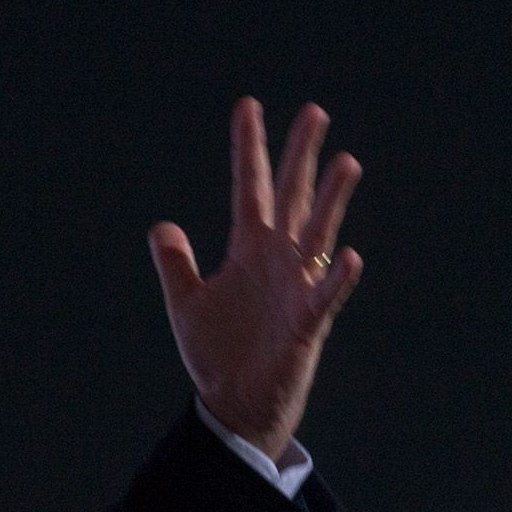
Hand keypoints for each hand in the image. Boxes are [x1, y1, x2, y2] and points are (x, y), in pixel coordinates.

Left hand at [148, 97, 362, 460]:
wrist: (234, 404)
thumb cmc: (219, 353)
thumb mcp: (186, 302)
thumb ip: (176, 263)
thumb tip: (162, 226)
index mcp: (249, 251)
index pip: (251, 188)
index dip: (249, 150)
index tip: (248, 107)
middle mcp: (278, 260)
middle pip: (293, 197)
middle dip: (301, 157)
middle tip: (313, 112)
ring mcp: (296, 289)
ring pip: (317, 236)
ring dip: (331, 201)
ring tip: (347, 162)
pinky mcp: (306, 325)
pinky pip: (324, 298)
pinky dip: (337, 279)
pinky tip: (349, 256)